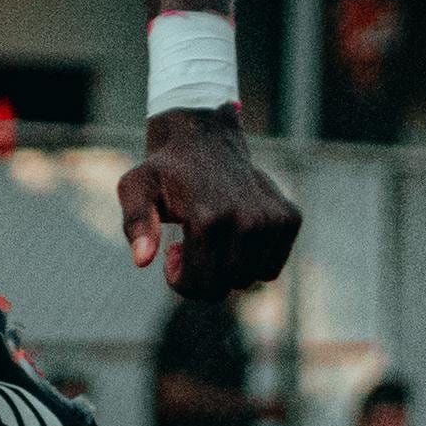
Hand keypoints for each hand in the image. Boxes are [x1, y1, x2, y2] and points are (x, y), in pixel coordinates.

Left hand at [116, 107, 300, 295]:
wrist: (204, 138)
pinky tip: (234, 236)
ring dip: (226, 270)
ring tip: (211, 238)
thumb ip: (135, 223)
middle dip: (201, 277)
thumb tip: (142, 260)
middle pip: (225, 287)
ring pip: (249, 281)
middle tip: (189, 245)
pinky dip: (251, 263)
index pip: (201, 284)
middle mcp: (247, 219)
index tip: (172, 253)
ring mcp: (272, 219)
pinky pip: (271, 269)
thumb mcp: (135, 189)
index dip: (180, 280)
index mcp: (208, 217)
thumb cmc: (163, 171)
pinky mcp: (290, 217)